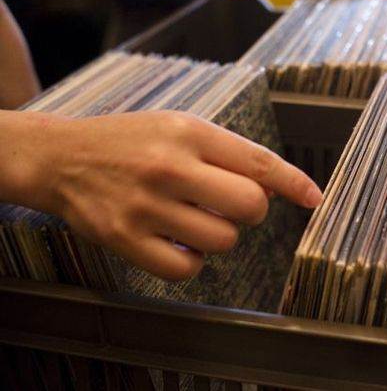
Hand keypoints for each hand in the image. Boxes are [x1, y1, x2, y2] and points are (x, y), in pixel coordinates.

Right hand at [0, 110, 322, 280]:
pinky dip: (192, 260)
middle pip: (251, 205)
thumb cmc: (131, 141)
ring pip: (223, 240)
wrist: (61, 158)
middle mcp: (170, 167)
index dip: (295, 183)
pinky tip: (177, 240)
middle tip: (229, 202)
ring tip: (195, 218)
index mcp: (190, 132)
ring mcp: (146, 206)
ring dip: (220, 234)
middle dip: (252, 209)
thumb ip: (228, 152)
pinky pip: (187, 268)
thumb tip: (280, 184)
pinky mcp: (125, 240)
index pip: (259, 162)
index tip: (315, 198)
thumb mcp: (180, 127)